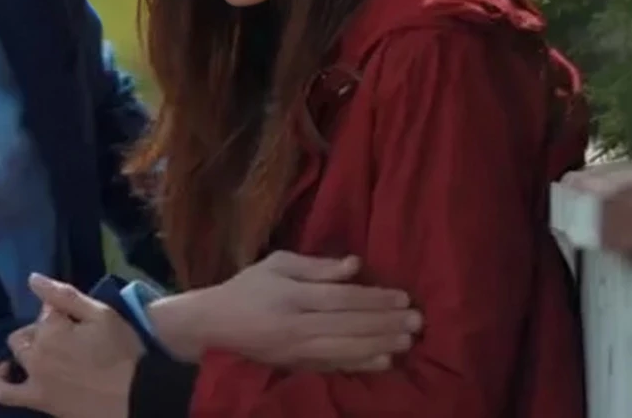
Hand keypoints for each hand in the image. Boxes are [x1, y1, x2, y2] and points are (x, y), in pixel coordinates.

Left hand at [0, 273, 143, 417]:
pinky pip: (4, 393)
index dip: (60, 310)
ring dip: (21, 349)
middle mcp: (36, 352)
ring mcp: (34, 379)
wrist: (136, 398)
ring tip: (36, 351)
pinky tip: (6, 374)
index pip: (46, 309)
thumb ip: (64, 295)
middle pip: (28, 332)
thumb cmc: (123, 352)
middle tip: (69, 337)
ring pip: (14, 356)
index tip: (77, 318)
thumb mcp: (101, 314)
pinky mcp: (38, 400)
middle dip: (42, 329)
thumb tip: (32, 279)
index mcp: (52, 328)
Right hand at [149, 251, 420, 369]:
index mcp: (292, 296)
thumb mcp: (276, 264)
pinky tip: (384, 361)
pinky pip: (335, 366)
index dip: (374, 299)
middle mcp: (297, 326)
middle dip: (386, 323)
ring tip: (408, 340)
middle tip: (417, 320)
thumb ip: (316, 266)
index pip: (341, 299)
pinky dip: (361, 365)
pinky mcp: (299, 366)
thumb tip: (354, 265)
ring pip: (346, 349)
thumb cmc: (247, 287)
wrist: (214, 325)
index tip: (403, 296)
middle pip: (349, 325)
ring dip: (380, 344)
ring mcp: (298, 350)